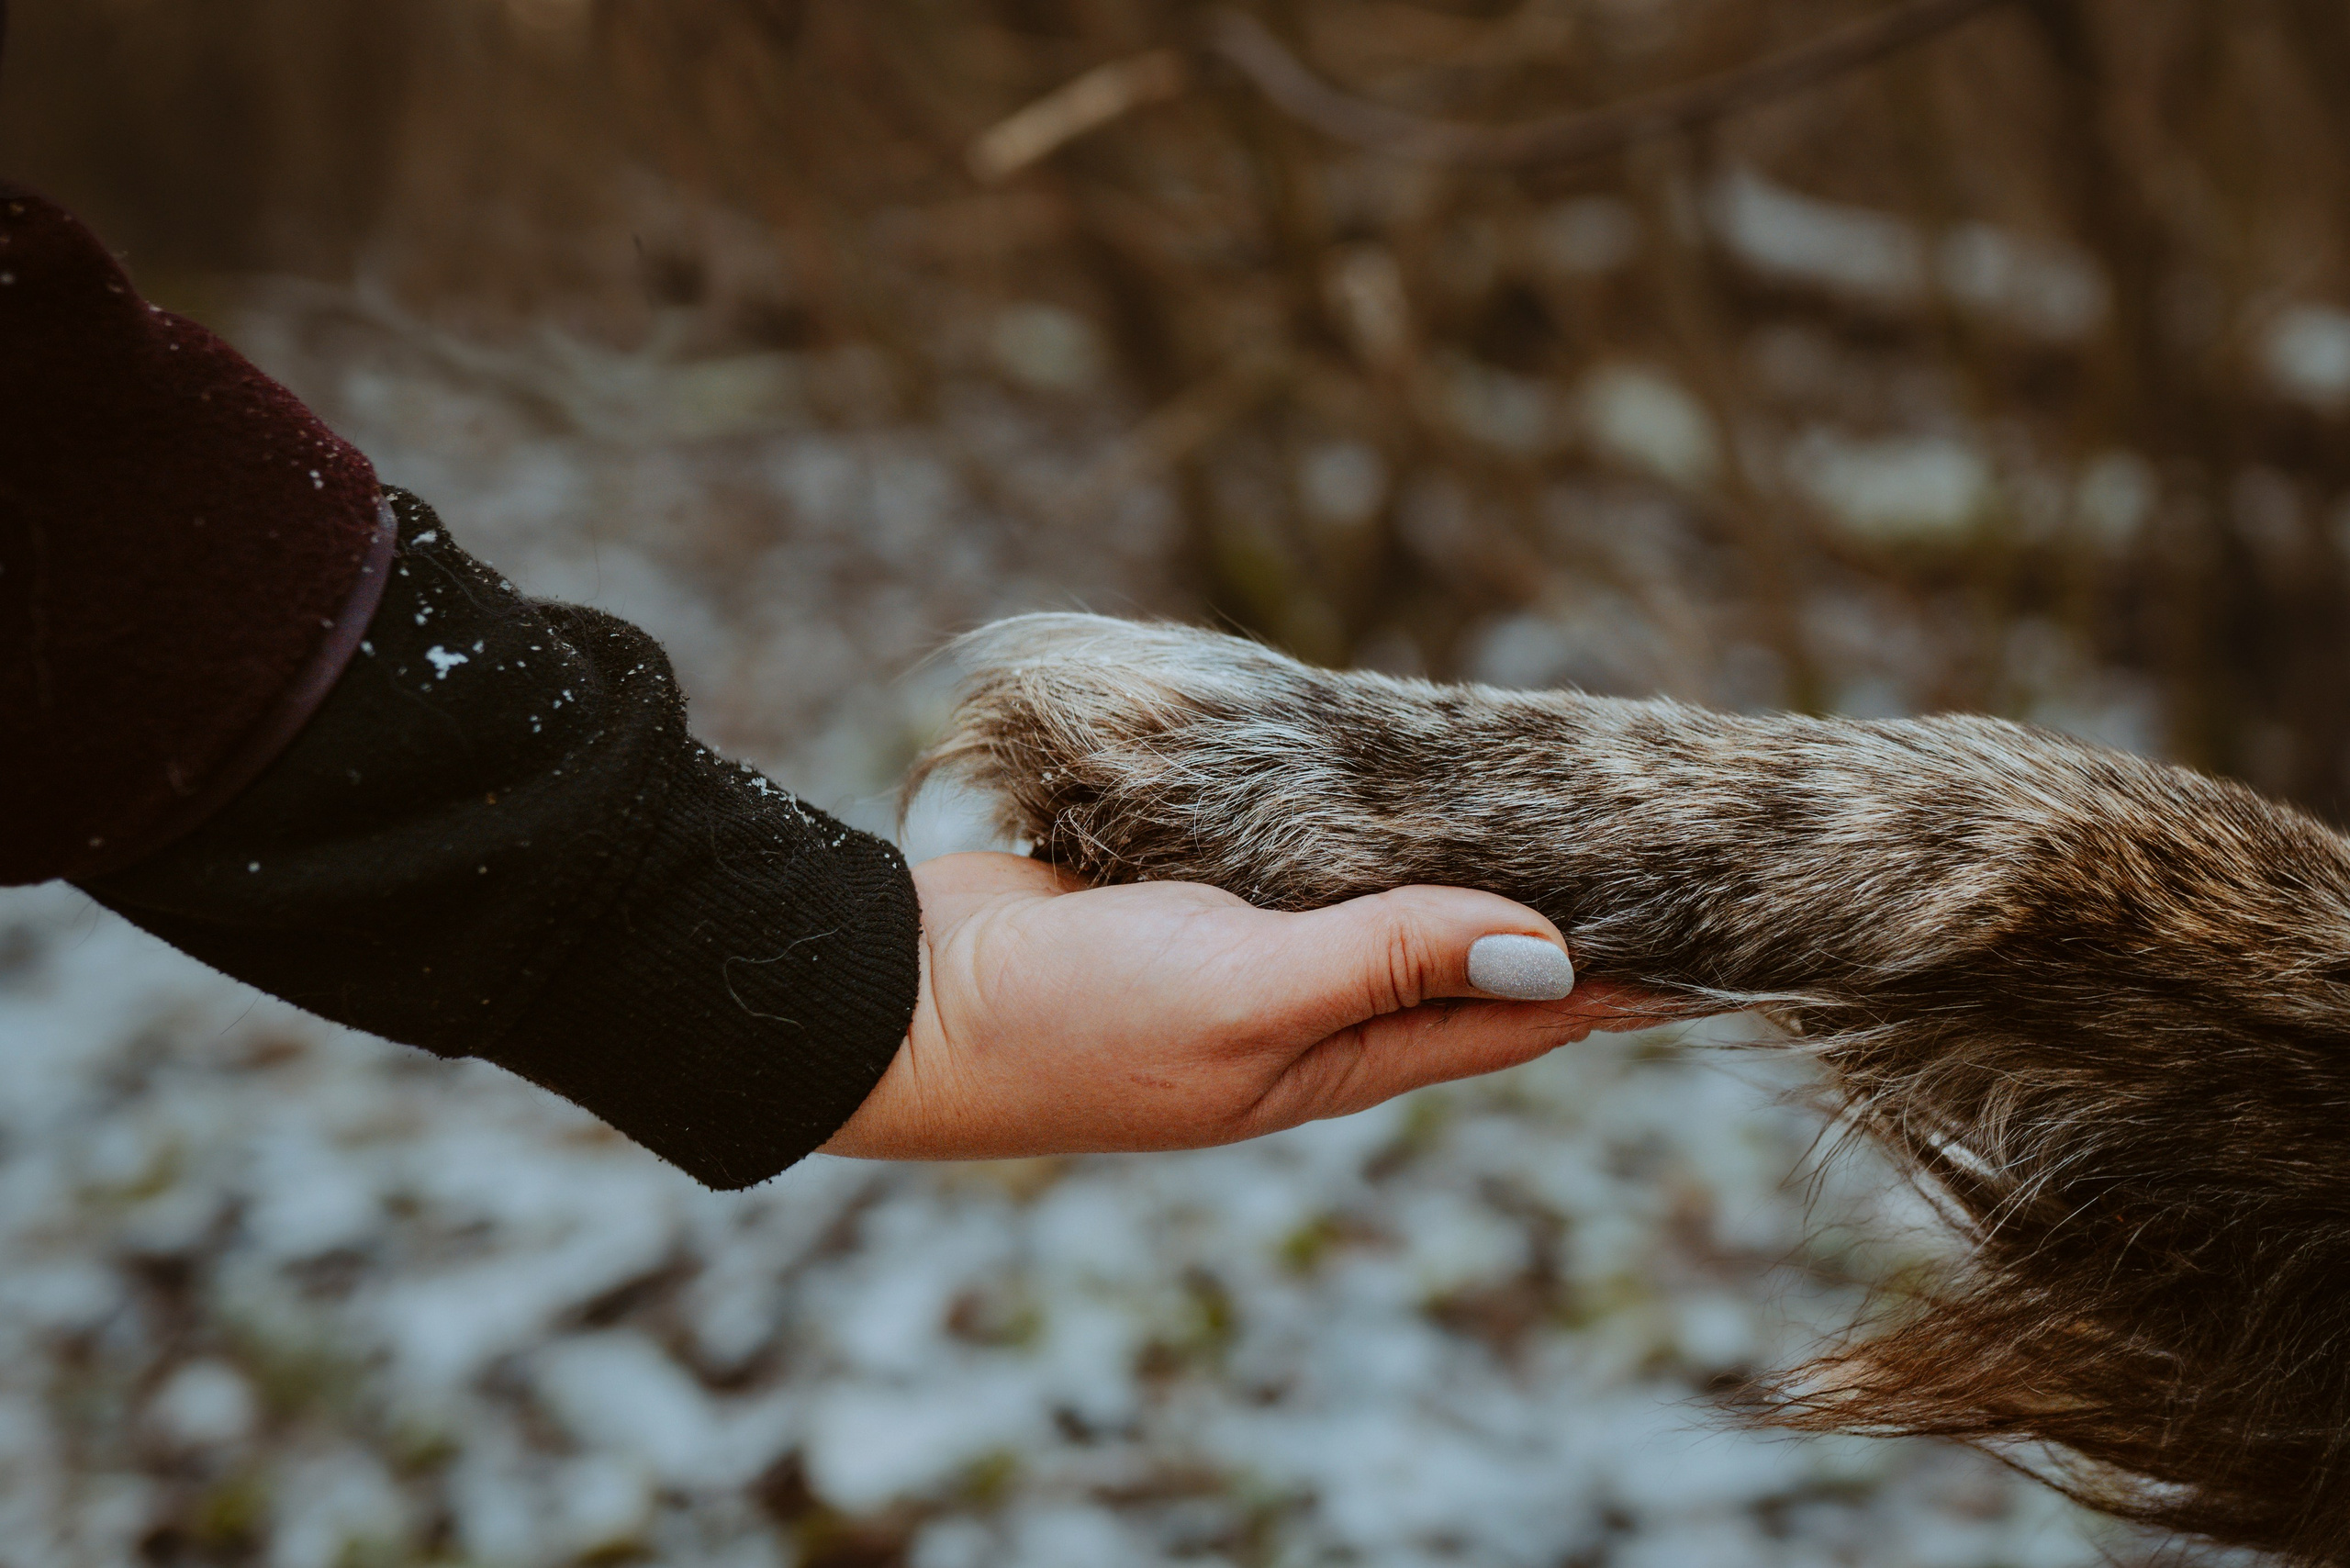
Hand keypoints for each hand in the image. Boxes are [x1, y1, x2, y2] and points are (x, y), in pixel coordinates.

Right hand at [820, 852, 1670, 1160]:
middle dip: (1575, 913)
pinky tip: (1412, 777)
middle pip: (1476, 957)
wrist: (909, 999)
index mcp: (1344, 1055)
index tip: (1730, 938)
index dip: (1629, 982)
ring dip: (1479, 861)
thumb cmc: (1071, 1020)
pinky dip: (1376, 821)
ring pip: (1400, 898)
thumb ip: (1389, 963)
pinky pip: (1315, 854)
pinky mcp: (1200, 893)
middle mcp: (1316, 1010)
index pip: (1522, 1018)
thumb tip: (1550, 953)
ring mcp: (1257, 952)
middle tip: (1676, 847)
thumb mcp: (1245, 996)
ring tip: (1574, 803)